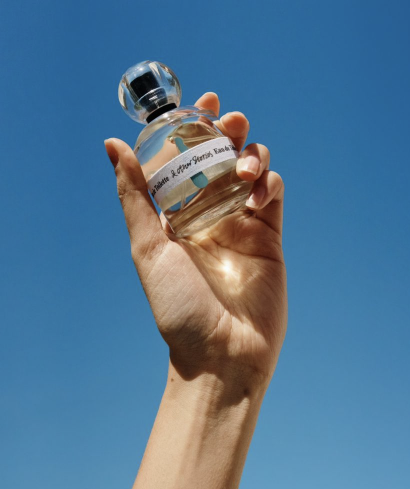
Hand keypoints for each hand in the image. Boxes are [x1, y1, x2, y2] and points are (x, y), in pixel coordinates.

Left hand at [105, 92, 286, 395]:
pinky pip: (274, 194)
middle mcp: (210, 215)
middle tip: (229, 120)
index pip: (186, 160)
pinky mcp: (270, 238)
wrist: (221, 354)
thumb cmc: (178, 306)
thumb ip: (134, 195)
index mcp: (178, 215)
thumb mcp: (148, 247)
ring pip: (253, 169)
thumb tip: (112, 143)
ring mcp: (242, 225)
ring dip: (251, 154)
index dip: (192, 128)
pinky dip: (269, 182)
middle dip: (227, 131)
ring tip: (243, 166)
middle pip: (223, 157)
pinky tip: (258, 193)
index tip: (199, 103)